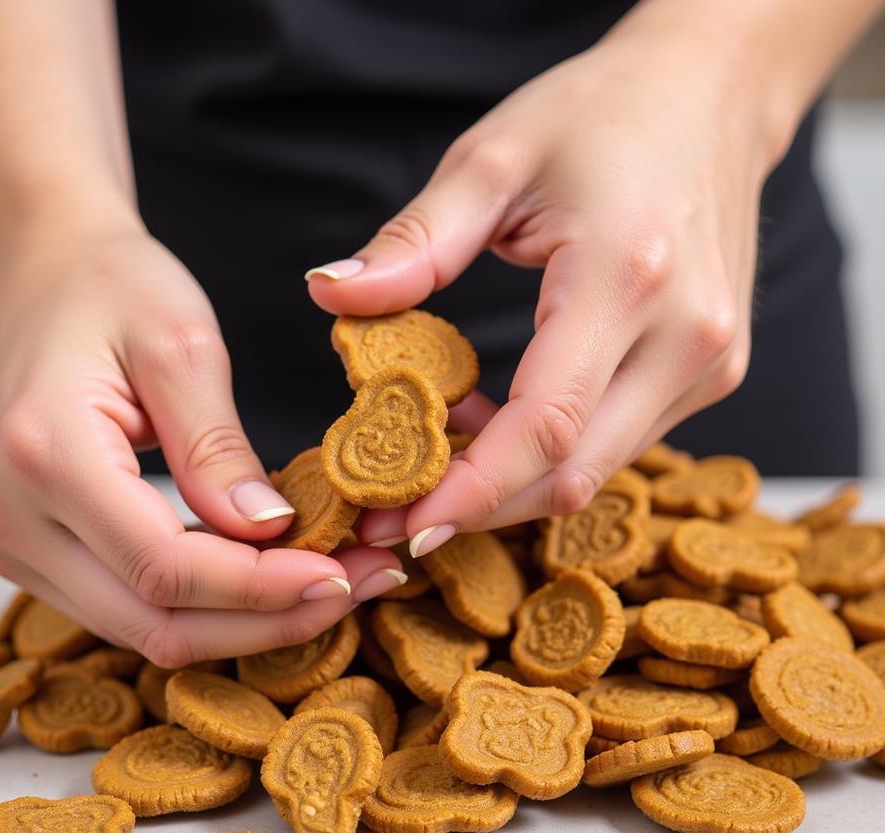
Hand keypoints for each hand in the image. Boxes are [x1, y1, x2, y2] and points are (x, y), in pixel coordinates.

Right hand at [0, 223, 401, 664]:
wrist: (40, 274)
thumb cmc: (109, 286)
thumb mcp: (181, 344)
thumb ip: (218, 448)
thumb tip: (269, 532)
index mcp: (44, 453)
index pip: (165, 567)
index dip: (261, 588)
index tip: (342, 576)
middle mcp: (9, 516)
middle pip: (153, 622)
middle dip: (265, 621)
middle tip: (353, 592)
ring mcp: (9, 542)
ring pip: (142, 629)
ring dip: (241, 622)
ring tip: (326, 586)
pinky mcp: (27, 550)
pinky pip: (126, 607)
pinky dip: (203, 606)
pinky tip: (264, 579)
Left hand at [308, 15, 782, 553]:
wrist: (711, 97)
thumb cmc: (602, 116)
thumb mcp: (494, 159)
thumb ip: (415, 241)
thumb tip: (332, 297)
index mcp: (628, 277)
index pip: (544, 426)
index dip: (470, 492)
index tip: (402, 523)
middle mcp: (686, 336)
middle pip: (573, 472)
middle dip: (480, 508)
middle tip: (397, 511)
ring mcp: (709, 363)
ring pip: (597, 469)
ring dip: (512, 481)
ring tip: (440, 448)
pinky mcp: (712, 373)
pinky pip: (619, 443)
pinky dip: (551, 453)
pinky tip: (497, 423)